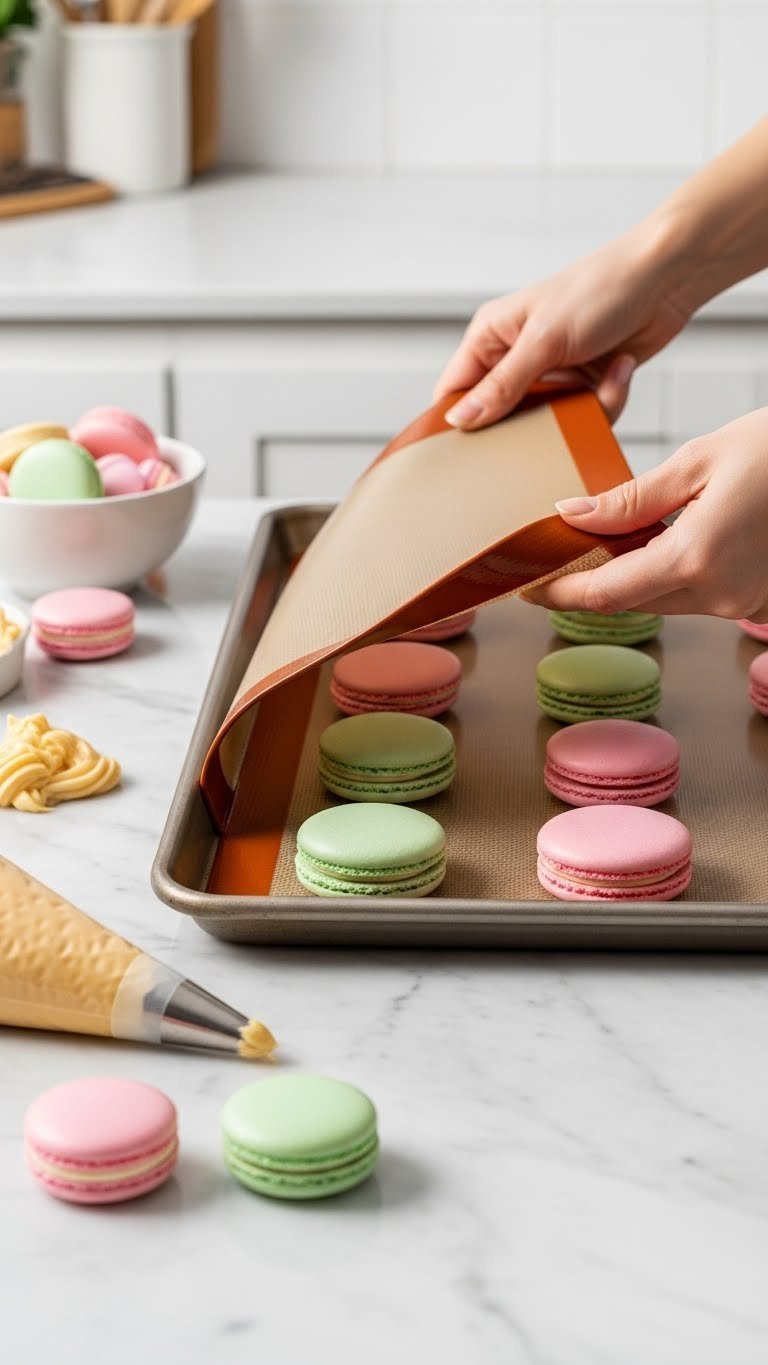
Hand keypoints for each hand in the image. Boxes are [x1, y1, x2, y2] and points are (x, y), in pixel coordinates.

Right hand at [434, 225, 697, 429]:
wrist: (666, 279)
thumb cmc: (601, 288)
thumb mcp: (544, 340)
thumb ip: (502, 385)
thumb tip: (461, 419)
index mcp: (492, 336)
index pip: (455, 390)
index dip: (456, 423)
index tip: (466, 454)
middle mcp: (517, 356)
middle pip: (501, 416)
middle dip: (529, 428)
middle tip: (546, 432)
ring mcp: (553, 373)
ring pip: (548, 424)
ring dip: (578, 414)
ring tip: (598, 387)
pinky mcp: (585, 384)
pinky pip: (584, 417)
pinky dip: (607, 402)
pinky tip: (620, 370)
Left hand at [524, 407, 767, 623]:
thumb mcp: (698, 460)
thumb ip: (630, 499)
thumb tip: (572, 518)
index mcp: (696, 560)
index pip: (605, 594)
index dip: (558, 594)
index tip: (526, 586)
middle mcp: (720, 595)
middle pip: (631, 601)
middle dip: (589, 582)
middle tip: (556, 554)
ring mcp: (742, 603)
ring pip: (663, 598)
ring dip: (632, 574)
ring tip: (605, 539)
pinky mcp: (756, 599)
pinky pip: (696, 593)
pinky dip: (670, 571)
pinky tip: (661, 539)